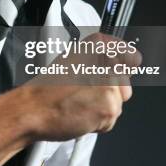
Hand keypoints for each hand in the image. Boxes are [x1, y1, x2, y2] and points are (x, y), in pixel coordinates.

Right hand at [17, 32, 140, 141]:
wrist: (34, 108)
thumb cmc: (48, 87)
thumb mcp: (74, 58)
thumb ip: (101, 58)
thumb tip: (125, 61)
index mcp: (98, 43)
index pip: (131, 56)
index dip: (121, 69)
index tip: (110, 75)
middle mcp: (108, 60)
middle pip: (126, 82)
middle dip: (110, 92)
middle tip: (85, 92)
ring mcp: (111, 82)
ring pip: (119, 101)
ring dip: (104, 107)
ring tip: (81, 102)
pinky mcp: (110, 106)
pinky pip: (112, 118)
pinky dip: (98, 121)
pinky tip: (81, 113)